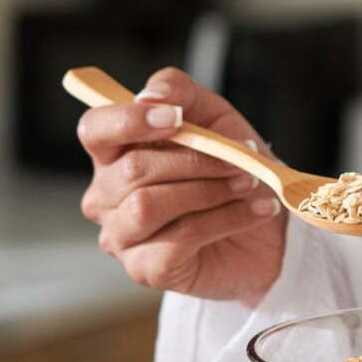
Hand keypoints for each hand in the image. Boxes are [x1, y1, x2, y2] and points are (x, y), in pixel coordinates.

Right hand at [77, 67, 286, 304]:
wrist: (267, 226)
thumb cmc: (230, 168)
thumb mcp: (214, 117)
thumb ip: (180, 92)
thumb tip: (150, 96)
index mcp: (114, 153)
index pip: (95, 130)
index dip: (129, 121)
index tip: (176, 118)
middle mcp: (106, 196)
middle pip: (133, 169)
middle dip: (196, 160)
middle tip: (244, 158)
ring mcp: (121, 236)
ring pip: (149, 206)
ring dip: (210, 190)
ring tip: (249, 184)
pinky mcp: (146, 269)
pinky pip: (179, 239)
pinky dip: (226, 219)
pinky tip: (255, 211)